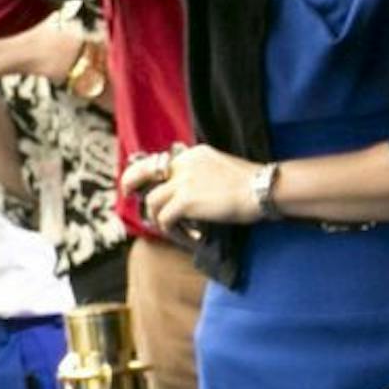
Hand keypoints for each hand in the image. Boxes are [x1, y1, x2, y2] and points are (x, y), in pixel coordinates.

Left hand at [122, 144, 258, 239]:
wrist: (260, 188)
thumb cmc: (249, 183)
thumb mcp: (220, 167)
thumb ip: (201, 174)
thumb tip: (191, 192)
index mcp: (193, 153)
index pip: (163, 162)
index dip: (153, 177)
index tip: (150, 187)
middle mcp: (183, 163)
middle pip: (144, 170)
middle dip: (131, 182)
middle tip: (127, 194)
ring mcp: (183, 181)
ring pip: (153, 200)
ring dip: (158, 217)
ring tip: (170, 228)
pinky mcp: (185, 200)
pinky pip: (164, 218)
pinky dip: (170, 229)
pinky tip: (185, 235)